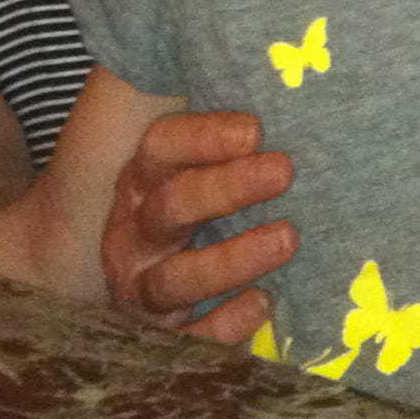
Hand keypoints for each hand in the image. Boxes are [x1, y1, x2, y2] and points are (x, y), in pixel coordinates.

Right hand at [100, 108, 296, 344]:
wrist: (149, 290)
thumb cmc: (203, 208)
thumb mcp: (201, 166)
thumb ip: (230, 131)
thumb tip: (284, 79)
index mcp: (140, 181)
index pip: (159, 147)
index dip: (203, 136)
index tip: (256, 129)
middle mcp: (133, 234)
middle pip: (170, 206)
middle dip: (227, 187)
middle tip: (283, 170)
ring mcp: (141, 290)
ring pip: (174, 277)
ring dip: (230, 258)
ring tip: (287, 237)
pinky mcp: (162, 337)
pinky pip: (186, 340)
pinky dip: (222, 324)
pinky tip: (262, 302)